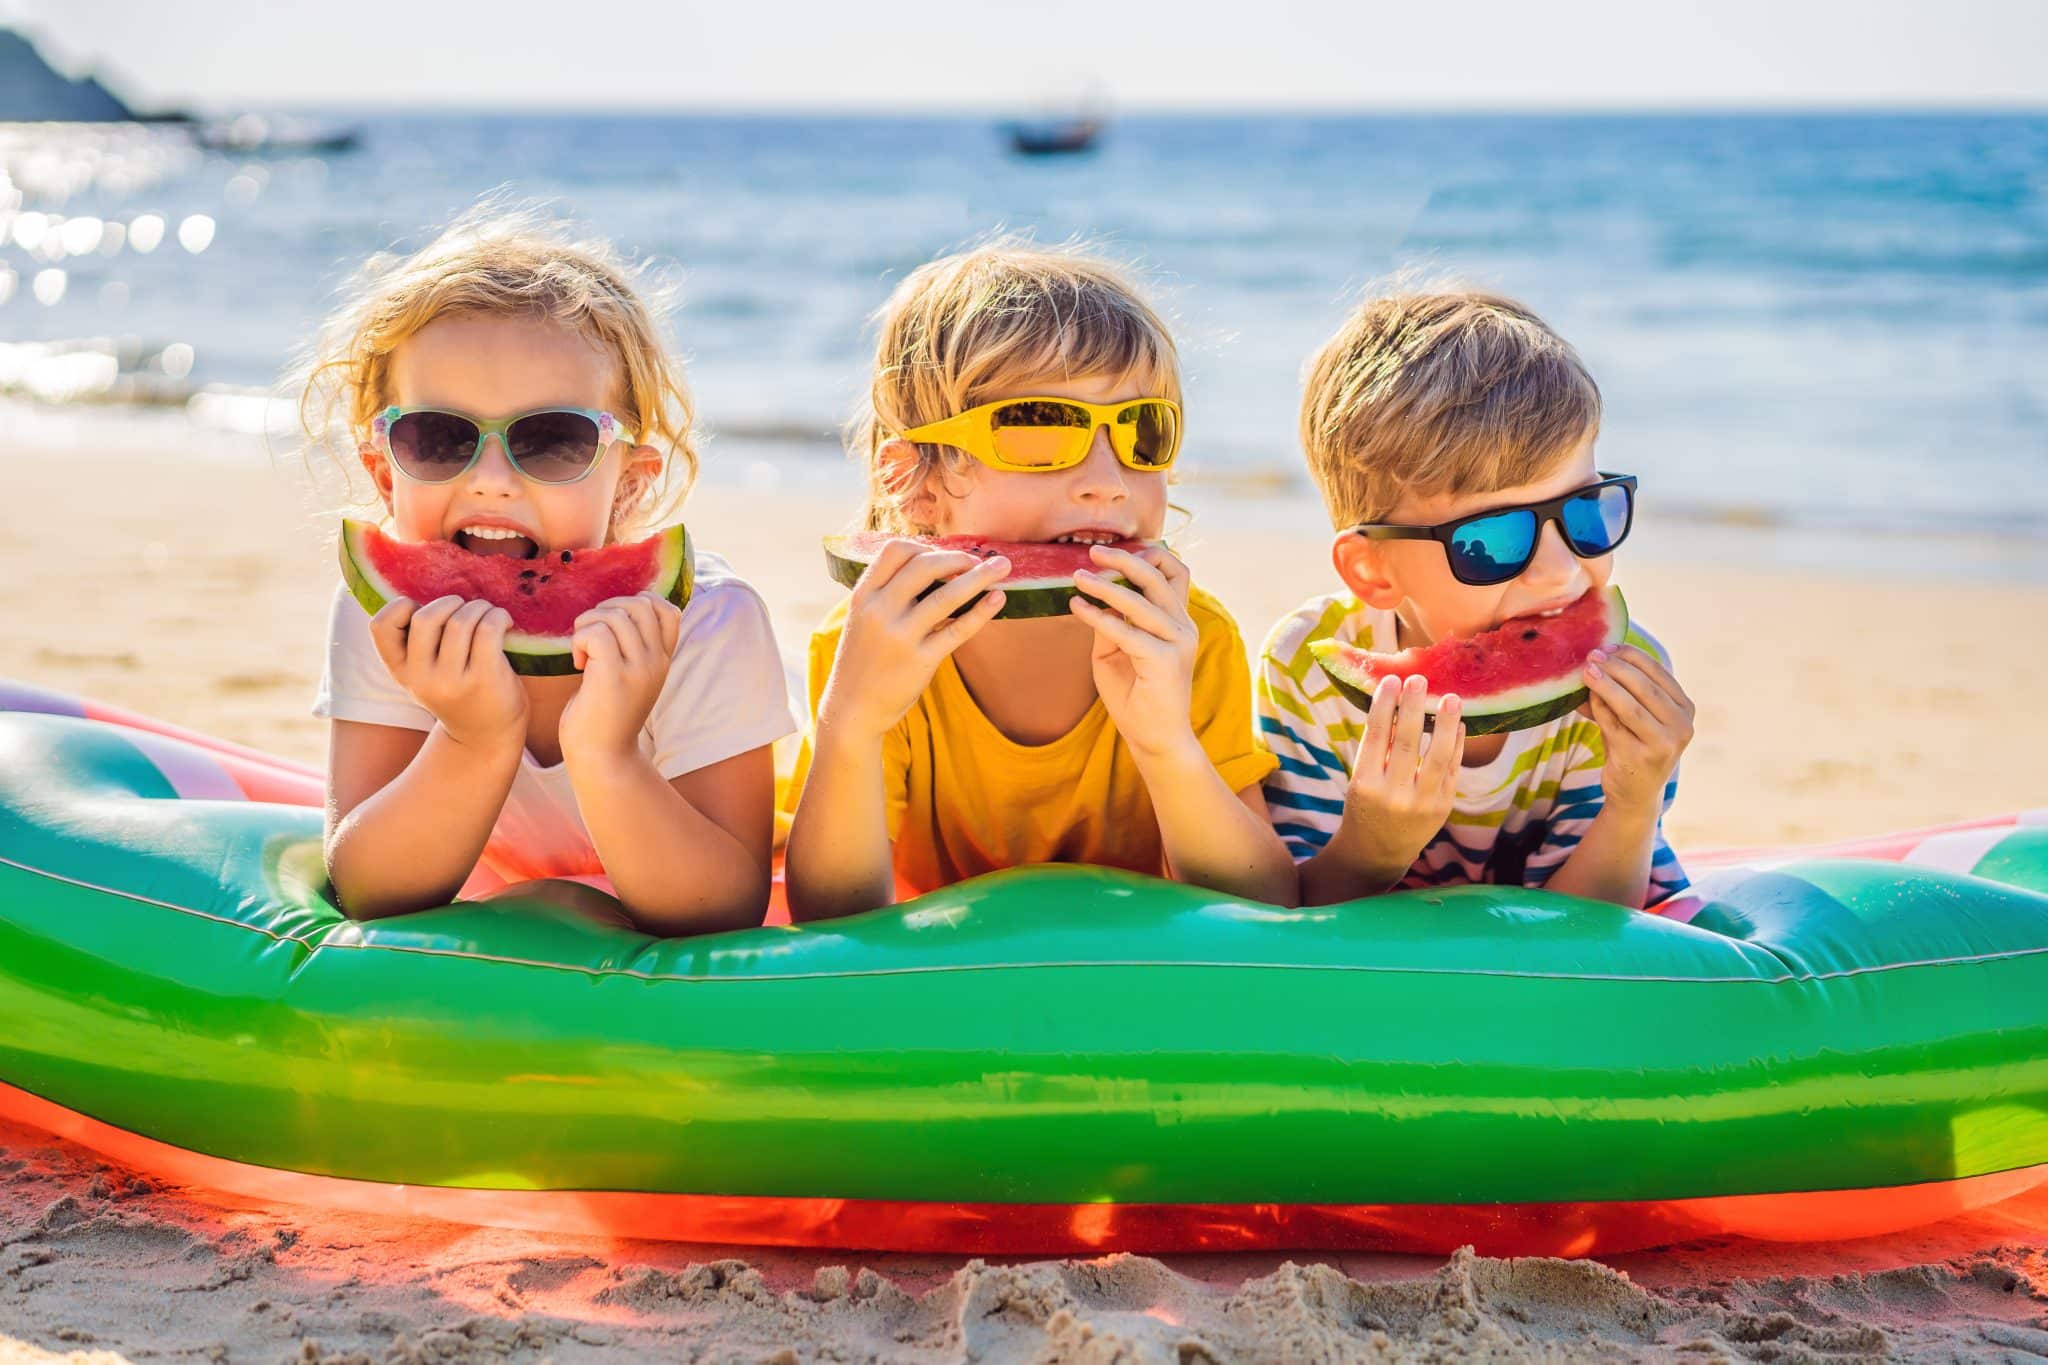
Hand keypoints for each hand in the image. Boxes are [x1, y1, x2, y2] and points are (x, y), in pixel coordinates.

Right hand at [369, 595, 525, 750]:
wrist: (485, 735)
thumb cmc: (457, 689)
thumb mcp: (424, 672)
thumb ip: (416, 641)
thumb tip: (427, 580)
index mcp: (399, 671)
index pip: (379, 625)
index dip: (401, 606)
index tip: (425, 610)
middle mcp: (420, 678)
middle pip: (425, 617)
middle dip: (450, 602)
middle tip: (466, 609)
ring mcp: (451, 681)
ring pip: (460, 621)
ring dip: (479, 607)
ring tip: (489, 614)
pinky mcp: (483, 679)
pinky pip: (488, 630)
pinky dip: (498, 616)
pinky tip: (504, 622)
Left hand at [559, 591, 683, 763]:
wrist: (603, 757)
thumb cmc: (607, 716)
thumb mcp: (632, 679)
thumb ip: (633, 649)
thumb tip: (614, 611)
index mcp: (662, 660)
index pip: (668, 610)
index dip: (638, 603)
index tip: (614, 624)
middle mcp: (656, 661)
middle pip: (639, 604)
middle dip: (607, 608)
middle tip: (591, 636)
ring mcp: (638, 668)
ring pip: (613, 615)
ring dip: (587, 625)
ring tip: (582, 652)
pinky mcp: (614, 676)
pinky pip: (595, 633)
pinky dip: (579, 640)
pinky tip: (578, 663)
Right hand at [817, 540, 1009, 739]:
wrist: (852, 708)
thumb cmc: (864, 660)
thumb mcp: (863, 619)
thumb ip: (889, 595)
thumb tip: (934, 567)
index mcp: (863, 595)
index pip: (895, 550)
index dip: (925, 546)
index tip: (944, 555)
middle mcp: (879, 611)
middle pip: (925, 565)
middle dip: (959, 557)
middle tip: (979, 561)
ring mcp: (900, 636)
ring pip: (947, 595)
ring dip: (980, 576)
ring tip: (1003, 566)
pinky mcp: (920, 660)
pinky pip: (957, 629)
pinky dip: (981, 611)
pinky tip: (998, 599)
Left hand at [1069, 545, 1198, 760]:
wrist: (1155, 739)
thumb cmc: (1136, 696)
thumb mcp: (1116, 652)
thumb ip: (1111, 623)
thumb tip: (1093, 595)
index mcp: (1177, 621)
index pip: (1174, 573)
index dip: (1150, 555)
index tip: (1115, 551)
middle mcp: (1183, 627)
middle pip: (1160, 576)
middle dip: (1125, 559)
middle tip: (1093, 552)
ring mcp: (1178, 642)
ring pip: (1141, 600)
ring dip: (1106, 585)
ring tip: (1078, 577)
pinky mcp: (1165, 660)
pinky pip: (1126, 630)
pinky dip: (1099, 615)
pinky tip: (1078, 608)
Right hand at [1339, 675, 1464, 880]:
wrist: (1379, 851)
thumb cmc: (1365, 806)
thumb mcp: (1361, 779)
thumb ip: (1377, 747)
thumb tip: (1397, 702)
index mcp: (1366, 785)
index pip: (1375, 737)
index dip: (1384, 706)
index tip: (1391, 681)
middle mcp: (1394, 795)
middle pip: (1406, 743)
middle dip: (1413, 708)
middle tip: (1417, 680)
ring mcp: (1422, 803)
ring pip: (1437, 756)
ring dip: (1445, 724)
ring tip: (1450, 697)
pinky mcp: (1444, 806)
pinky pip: (1452, 769)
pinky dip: (1456, 744)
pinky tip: (1458, 723)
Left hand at [1577, 644, 1694, 813]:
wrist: (1635, 793)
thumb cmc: (1633, 744)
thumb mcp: (1635, 716)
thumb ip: (1623, 689)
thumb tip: (1594, 660)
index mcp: (1686, 709)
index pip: (1659, 673)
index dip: (1632, 656)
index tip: (1608, 646)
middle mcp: (1682, 727)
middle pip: (1645, 688)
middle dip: (1616, 668)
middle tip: (1592, 656)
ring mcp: (1664, 744)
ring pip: (1630, 706)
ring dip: (1606, 685)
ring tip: (1586, 671)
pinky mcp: (1641, 758)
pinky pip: (1614, 726)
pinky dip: (1599, 709)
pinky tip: (1586, 699)